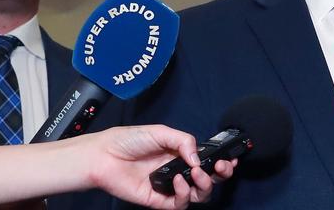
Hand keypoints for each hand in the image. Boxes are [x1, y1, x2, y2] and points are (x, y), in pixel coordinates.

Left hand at [87, 125, 235, 208]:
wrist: (104, 155)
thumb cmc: (127, 140)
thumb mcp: (160, 131)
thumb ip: (184, 141)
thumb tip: (199, 158)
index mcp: (179, 153)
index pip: (205, 160)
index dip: (219, 162)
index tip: (229, 159)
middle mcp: (177, 171)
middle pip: (207, 179)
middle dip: (220, 175)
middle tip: (222, 168)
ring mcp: (169, 186)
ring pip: (197, 194)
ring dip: (204, 184)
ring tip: (197, 173)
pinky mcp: (158, 200)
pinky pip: (179, 204)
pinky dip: (184, 193)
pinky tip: (179, 180)